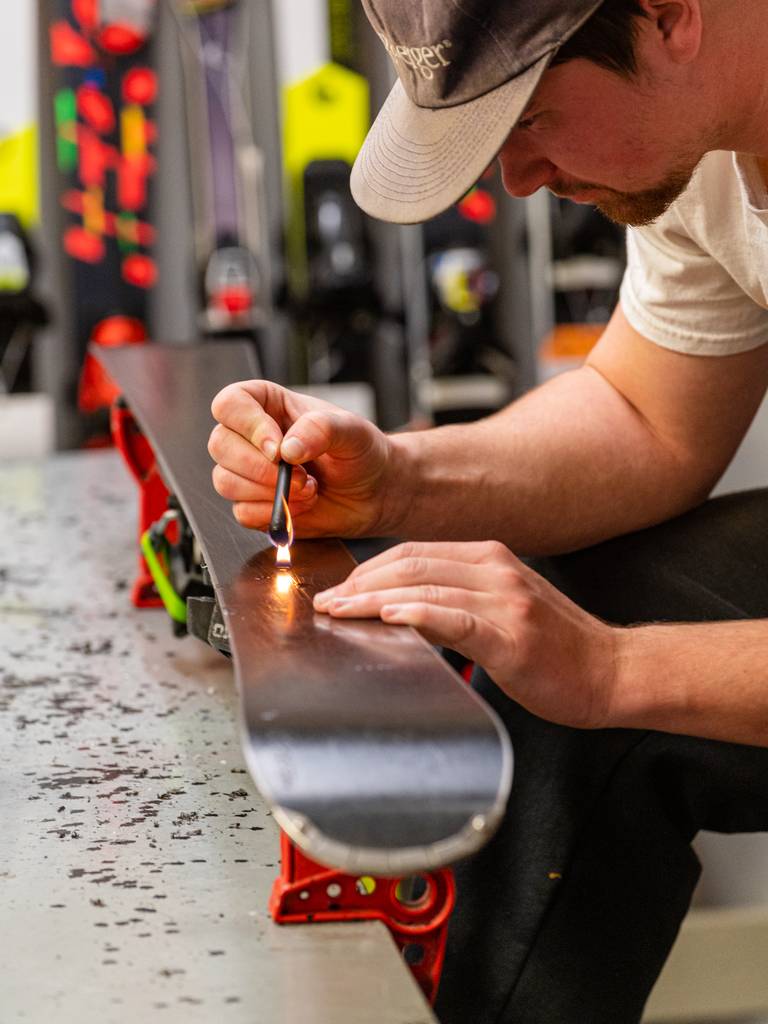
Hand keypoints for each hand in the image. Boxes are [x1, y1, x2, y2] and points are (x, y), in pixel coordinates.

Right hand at [209, 380, 394, 537]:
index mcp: (268, 405)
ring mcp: (250, 472)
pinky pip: (242, 513)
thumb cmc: (362, 452)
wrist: (375, 492)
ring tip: (309, 488)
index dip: (248, 426)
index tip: (278, 447)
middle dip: (259, 467)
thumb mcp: (352, 430)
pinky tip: (303, 505)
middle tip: (301, 474)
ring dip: (269, 492)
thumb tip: (287, 449)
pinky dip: (274, 513)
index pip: (230, 404)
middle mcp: (252, 437)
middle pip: (220, 445)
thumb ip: (321, 429)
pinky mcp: (255, 505)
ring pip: (225, 481)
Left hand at [313, 540, 619, 728]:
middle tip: (326, 603)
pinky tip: (389, 618)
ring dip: (373, 600)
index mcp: (490, 558)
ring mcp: (505, 600)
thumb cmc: (556, 647)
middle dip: (360, 583)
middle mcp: (496, 569)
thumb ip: (458, 598)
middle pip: (411, 564)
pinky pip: (455, 618)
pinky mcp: (511, 635)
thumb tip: (401, 608)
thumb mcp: (504, 606)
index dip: (370, 569)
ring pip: (424, 587)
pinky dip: (417, 615)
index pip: (415, 553)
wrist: (611, 671)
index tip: (340, 589)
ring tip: (339, 613)